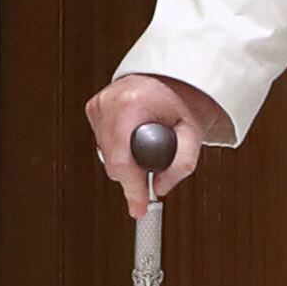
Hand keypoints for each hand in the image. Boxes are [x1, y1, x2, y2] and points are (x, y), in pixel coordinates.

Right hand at [84, 71, 226, 219]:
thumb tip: (159, 188)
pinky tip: (132, 138)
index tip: (138, 207)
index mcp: (131, 104)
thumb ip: (181, 165)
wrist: (170, 78)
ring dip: (124, 161)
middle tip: (151, 177)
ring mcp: (99, 104)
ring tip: (145, 146)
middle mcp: (109, 101)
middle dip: (132, 175)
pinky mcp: (93, 108)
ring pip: (105, 154)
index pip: (122, 159)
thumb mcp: (193, 132)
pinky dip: (117, 147)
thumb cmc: (181, 100)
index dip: (132, 187)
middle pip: (112, 161)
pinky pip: (102, 142)